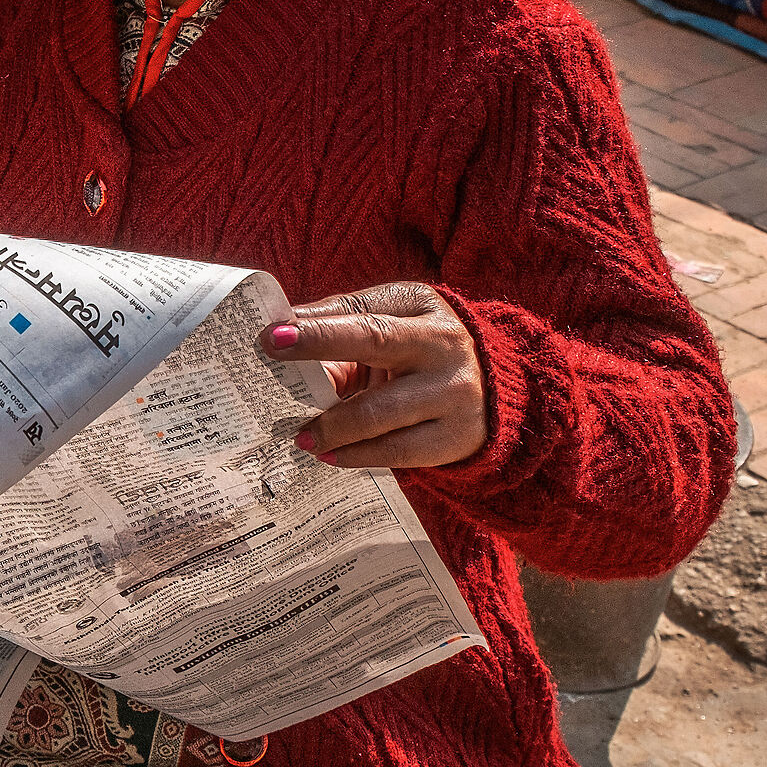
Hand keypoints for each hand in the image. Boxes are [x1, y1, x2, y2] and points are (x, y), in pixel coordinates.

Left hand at [261, 284, 485, 469]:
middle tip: (274, 376)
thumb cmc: (423, 348)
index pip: (364, 316)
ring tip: (301, 435)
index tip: (271, 337)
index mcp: (423, 310)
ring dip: (331, 427)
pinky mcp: (454, 438)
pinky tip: (330, 454)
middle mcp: (444, 347)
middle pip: (376, 348)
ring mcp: (454, 395)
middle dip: (319, 360)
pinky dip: (356, 455)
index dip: (318, 328)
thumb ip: (344, 321)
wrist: (495, 386)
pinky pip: (395, 452)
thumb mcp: (396, 319)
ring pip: (379, 415)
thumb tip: (284, 333)